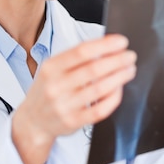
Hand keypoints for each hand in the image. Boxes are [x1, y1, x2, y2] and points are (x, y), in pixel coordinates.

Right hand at [12, 34, 136, 163]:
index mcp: (50, 68)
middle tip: (130, 56)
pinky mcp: (74, 121)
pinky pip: (100, 109)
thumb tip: (107, 45)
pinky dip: (114, 97)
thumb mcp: (52, 69)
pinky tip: (120, 89)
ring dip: (120, 77)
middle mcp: (56, 86)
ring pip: (99, 89)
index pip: (81, 51)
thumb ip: (75, 58)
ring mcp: (64, 106)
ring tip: (130, 70)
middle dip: (117, 60)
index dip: (105, 45)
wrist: (33, 121)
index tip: (122, 42)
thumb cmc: (48, 90)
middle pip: (93, 69)